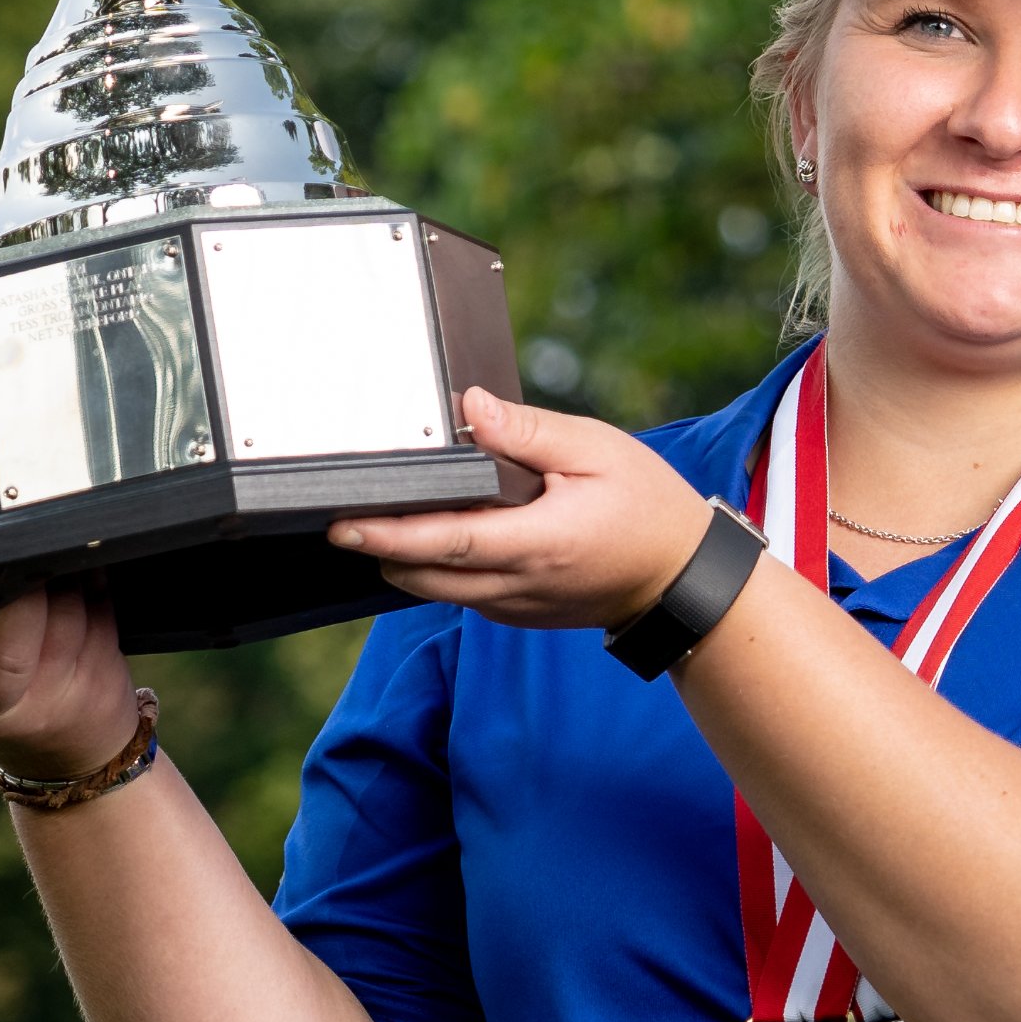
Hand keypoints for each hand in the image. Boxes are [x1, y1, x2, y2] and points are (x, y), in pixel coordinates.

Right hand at [0, 548, 145, 783]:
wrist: (62, 744)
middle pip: (10, 652)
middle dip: (20, 600)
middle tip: (12, 556)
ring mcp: (54, 701)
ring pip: (65, 620)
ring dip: (59, 581)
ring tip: (43, 560)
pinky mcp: (102, 681)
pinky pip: (101, 610)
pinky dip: (90, 580)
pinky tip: (76, 572)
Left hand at [330, 389, 715, 629]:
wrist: (682, 580)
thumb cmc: (648, 509)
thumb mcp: (596, 451)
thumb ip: (528, 432)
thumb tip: (472, 408)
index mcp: (536, 542)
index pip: (444, 541)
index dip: (387, 534)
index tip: (342, 524)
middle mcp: (517, 584)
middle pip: (421, 575)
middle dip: (377, 548)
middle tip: (338, 513)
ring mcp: (515, 606)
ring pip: (435, 589)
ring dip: (404, 559)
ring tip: (376, 518)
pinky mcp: (517, 613)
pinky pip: (460, 593)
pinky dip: (436, 568)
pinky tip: (432, 533)